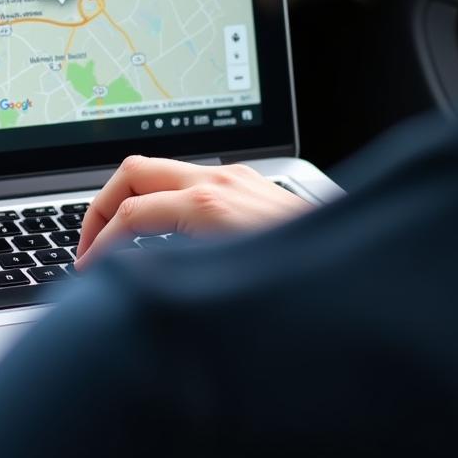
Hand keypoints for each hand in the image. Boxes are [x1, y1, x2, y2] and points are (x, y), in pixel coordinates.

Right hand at [77, 156, 310, 265]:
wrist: (370, 273)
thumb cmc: (308, 283)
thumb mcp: (229, 285)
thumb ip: (172, 277)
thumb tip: (130, 287)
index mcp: (209, 205)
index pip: (130, 214)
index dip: (97, 244)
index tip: (87, 271)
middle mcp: (220, 182)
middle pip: (134, 171)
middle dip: (102, 206)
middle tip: (89, 246)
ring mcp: (236, 179)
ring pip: (160, 171)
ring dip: (131, 201)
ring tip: (118, 243)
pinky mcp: (249, 186)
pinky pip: (188, 181)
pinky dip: (161, 202)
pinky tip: (164, 237)